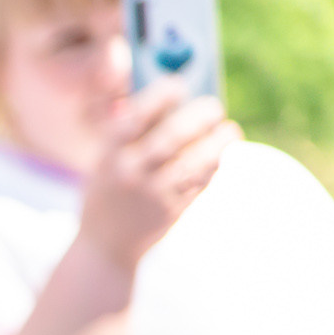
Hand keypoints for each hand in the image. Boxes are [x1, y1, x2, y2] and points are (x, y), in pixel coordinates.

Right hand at [78, 81, 238, 270]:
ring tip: (229, 131)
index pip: (137, 116)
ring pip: (195, 160)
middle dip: (200, 115)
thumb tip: (174, 100)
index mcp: (108, 156)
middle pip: (173, 135)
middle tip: (214, 108)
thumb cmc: (109, 193)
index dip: (162, 95)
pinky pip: (200, 182)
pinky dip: (214, 166)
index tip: (178, 87)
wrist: (105, 247)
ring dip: (219, 141)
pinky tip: (217, 157)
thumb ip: (131, 135)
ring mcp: (151, 194)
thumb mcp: (105, 163)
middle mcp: (129, 173)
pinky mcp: (171, 211)